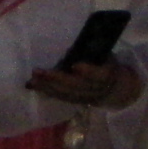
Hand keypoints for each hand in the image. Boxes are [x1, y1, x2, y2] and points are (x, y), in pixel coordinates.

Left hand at [27, 59, 143, 111]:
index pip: (98, 75)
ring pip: (65, 93)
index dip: (88, 71)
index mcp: (106, 76)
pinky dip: (46, 91)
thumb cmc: (107, 65)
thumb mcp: (105, 56)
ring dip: (47, 87)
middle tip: (38, 72)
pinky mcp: (75, 101)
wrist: (115, 89)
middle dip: (56, 79)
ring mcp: (84, 97)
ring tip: (32, 80)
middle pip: (75, 86)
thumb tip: (72, 47)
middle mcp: (94, 89)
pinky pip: (60, 97)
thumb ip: (92, 51)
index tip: (76, 65)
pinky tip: (34, 86)